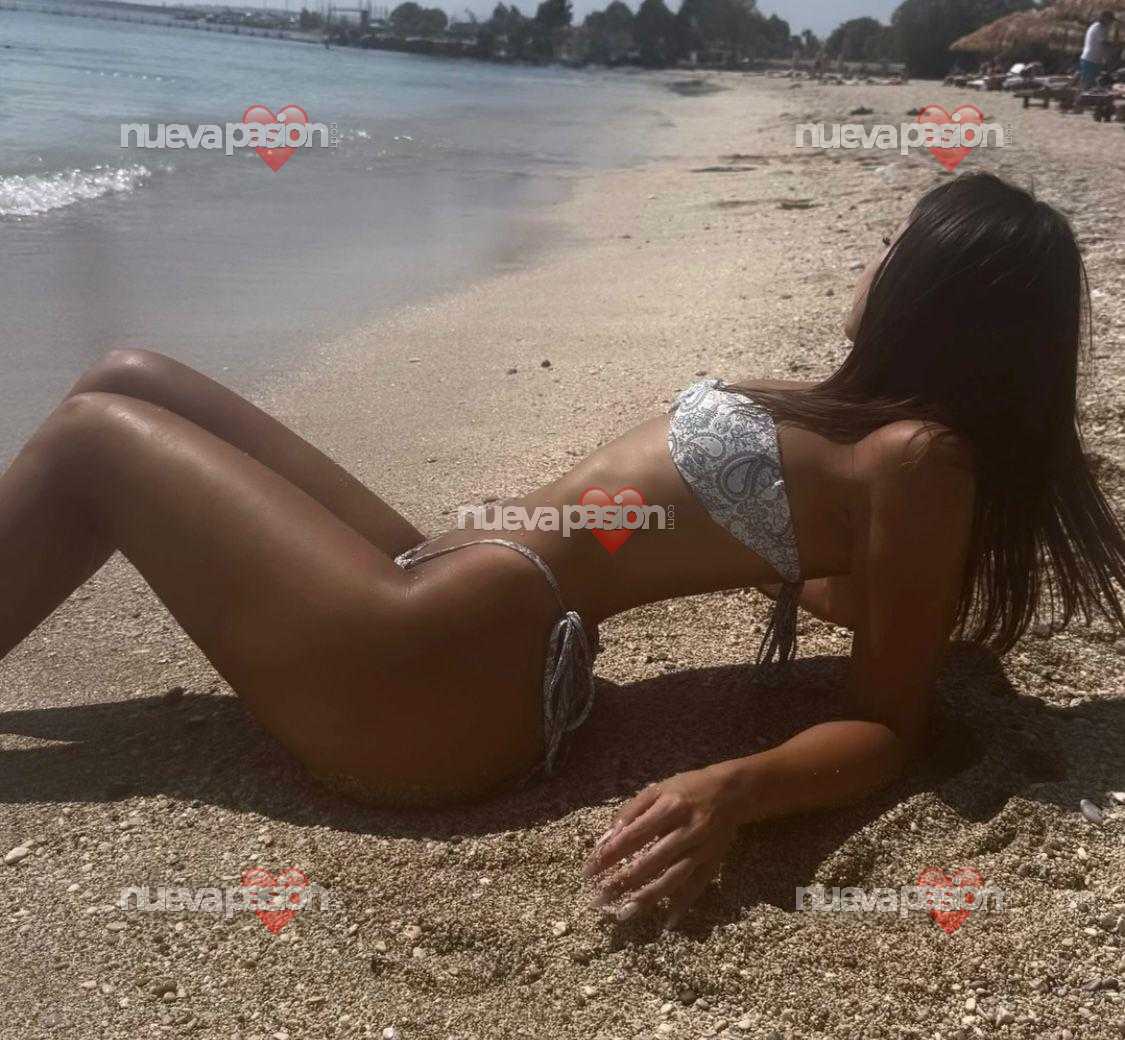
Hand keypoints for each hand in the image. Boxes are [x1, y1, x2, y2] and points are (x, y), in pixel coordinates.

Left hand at [582, 765, 740, 928]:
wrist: (731, 793)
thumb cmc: (686, 789)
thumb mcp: (657, 789)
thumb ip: (630, 812)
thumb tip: (607, 839)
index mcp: (670, 807)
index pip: (633, 835)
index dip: (610, 854)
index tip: (588, 871)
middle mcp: (687, 830)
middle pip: (651, 861)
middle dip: (623, 882)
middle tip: (599, 900)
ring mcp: (701, 849)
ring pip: (673, 878)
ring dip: (647, 898)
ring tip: (623, 914)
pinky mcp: (712, 862)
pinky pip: (697, 887)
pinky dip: (683, 905)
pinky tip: (667, 923)